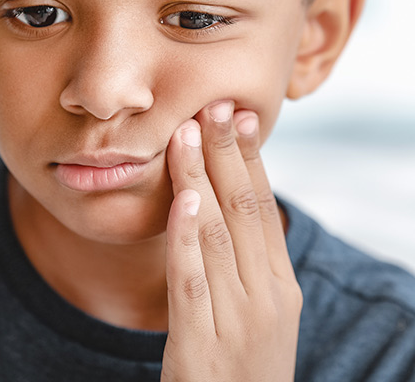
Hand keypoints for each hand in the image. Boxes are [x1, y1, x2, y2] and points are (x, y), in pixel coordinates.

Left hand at [161, 101, 301, 381]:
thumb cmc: (240, 363)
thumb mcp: (255, 310)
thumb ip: (243, 260)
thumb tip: (219, 202)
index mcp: (279, 285)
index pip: (264, 207)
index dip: (251, 159)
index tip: (239, 117)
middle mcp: (265, 297)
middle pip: (244, 209)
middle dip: (227, 153)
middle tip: (216, 105)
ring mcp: (237, 322)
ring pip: (217, 235)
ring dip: (200, 179)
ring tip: (188, 132)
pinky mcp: (201, 349)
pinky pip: (192, 282)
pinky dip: (187, 239)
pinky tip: (183, 201)